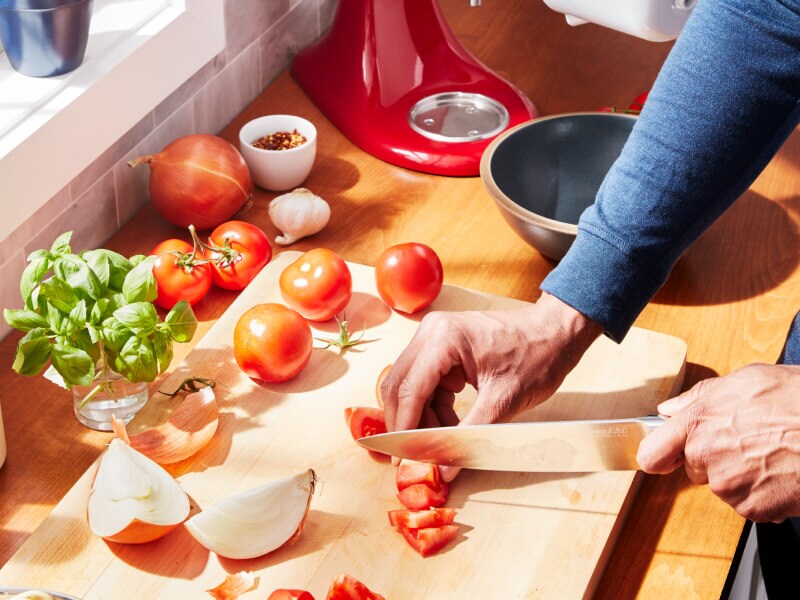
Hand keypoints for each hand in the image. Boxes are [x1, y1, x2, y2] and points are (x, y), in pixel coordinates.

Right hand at [381, 292, 601, 479]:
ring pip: (410, 385)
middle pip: (400, 385)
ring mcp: (435, 336)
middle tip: (414, 456)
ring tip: (442, 441)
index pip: (409, 390)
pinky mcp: (442, 346)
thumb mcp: (503, 402)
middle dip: (407, 423)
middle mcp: (431, 332)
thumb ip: (469, 436)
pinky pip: (425, 381)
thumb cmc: (537, 357)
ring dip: (421, 416)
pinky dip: (433, 405)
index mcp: (443, 339)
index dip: (403, 428)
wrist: (557, 332)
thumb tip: (444, 469)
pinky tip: (450, 424)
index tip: (401, 459)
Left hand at [637, 363, 799, 521]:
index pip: (652, 453)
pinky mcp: (752, 508)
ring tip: (771, 453)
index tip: (665, 456)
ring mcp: (728, 485)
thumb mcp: (745, 380)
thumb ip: (700, 396)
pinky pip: (747, 503)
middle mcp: (706, 455)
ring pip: (722, 485)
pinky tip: (781, 472)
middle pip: (694, 467)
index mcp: (698, 422)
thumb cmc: (797, 401)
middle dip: (713, 457)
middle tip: (747, 441)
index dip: (658, 455)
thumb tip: (670, 408)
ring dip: (740, 475)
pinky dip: (762, 493)